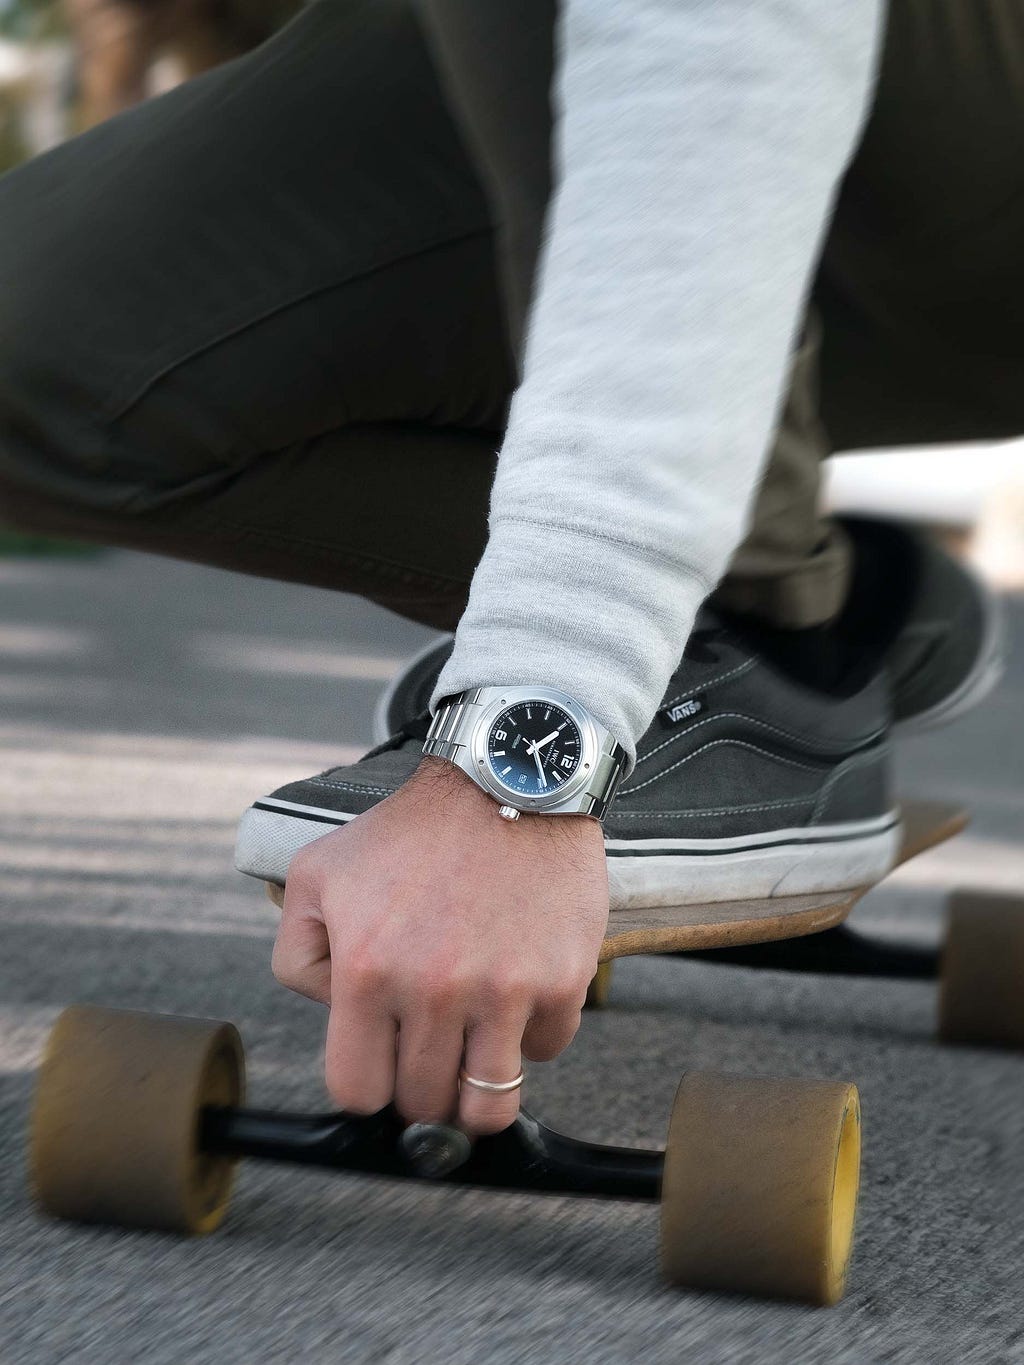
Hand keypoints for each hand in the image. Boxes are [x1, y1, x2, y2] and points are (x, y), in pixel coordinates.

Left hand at [271, 757, 608, 1134]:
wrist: (507, 780)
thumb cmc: (413, 830)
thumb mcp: (318, 874)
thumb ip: (297, 953)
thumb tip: (330, 1015)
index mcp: (366, 971)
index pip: (358, 1092)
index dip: (369, 1086)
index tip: (384, 1065)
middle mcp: (434, 991)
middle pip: (424, 1103)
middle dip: (423, 1085)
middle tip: (431, 1049)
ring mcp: (504, 991)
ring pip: (489, 1106)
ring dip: (478, 1089)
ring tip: (476, 1053)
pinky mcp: (561, 980)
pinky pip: (547, 1050)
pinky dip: (533, 1036)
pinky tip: (518, 995)